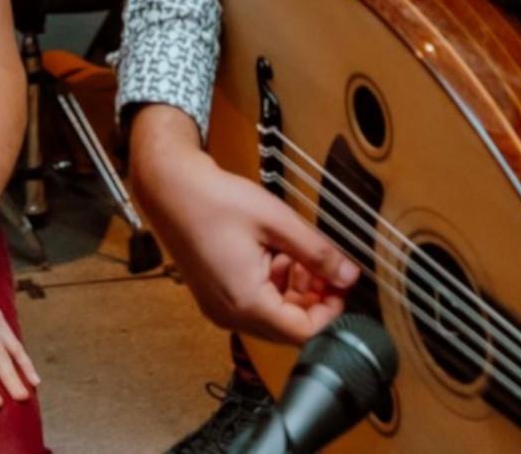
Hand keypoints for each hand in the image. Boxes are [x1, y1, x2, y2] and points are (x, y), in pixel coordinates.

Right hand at [131, 113, 358, 342]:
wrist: (171, 189)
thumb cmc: (217, 201)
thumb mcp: (278, 222)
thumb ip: (317, 253)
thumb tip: (349, 276)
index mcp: (246, 303)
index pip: (303, 332)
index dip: (330, 311)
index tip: (341, 284)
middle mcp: (230, 315)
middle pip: (287, 327)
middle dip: (312, 298)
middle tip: (324, 265)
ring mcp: (220, 308)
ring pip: (273, 315)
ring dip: (293, 290)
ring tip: (297, 252)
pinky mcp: (215, 297)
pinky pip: (254, 304)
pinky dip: (273, 285)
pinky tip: (275, 254)